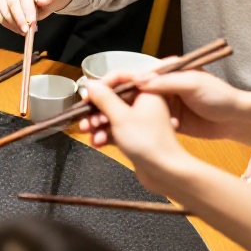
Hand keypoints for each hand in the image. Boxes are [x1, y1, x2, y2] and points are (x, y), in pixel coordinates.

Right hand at [78, 80, 195, 197]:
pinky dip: (106, 135)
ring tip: (89, 133)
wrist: (165, 172)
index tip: (87, 97)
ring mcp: (140, 121)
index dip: (102, 86)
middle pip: (114, 99)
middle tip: (85, 119)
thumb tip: (90, 84)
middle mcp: (144, 104)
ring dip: (99, 124)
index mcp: (147, 92)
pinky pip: (116, 130)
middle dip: (96, 110)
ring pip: (113, 116)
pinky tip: (98, 143)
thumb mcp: (121, 116)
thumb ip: (104, 98)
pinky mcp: (136, 137)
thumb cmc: (146, 141)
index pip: (120, 78)